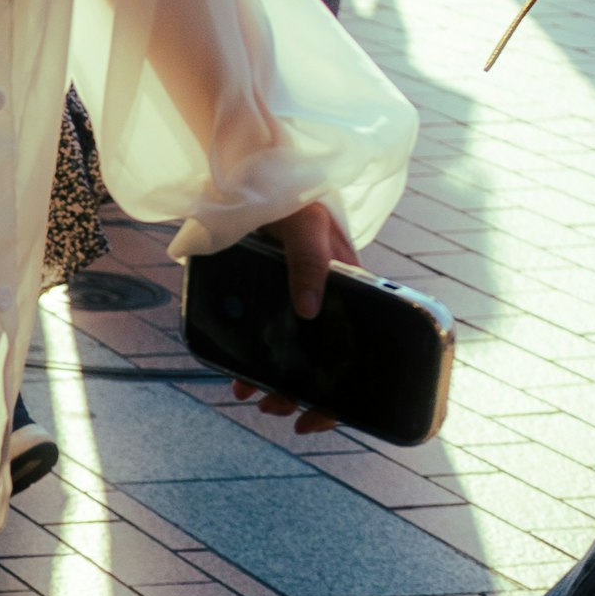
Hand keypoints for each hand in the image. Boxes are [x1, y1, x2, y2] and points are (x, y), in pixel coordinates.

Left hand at [228, 199, 357, 435]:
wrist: (252, 177)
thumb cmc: (290, 196)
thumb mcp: (304, 224)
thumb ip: (310, 260)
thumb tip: (308, 310)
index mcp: (351, 288)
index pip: (357, 348)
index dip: (342, 391)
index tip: (319, 417)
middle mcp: (327, 299)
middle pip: (322, 360)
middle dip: (299, 392)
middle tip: (273, 409)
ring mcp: (298, 300)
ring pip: (291, 353)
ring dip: (273, 380)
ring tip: (248, 396)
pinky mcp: (270, 297)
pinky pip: (265, 336)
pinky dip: (253, 359)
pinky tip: (237, 374)